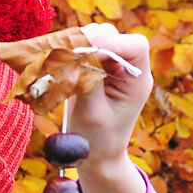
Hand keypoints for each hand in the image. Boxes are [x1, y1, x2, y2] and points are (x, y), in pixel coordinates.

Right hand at [66, 23, 153, 192]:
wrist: (96, 157)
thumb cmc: (99, 141)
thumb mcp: (93, 113)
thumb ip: (89, 81)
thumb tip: (78, 53)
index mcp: (137, 81)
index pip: (136, 46)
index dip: (114, 42)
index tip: (90, 48)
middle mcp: (127, 69)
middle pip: (113, 36)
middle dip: (90, 39)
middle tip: (68, 50)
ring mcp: (109, 68)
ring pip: (95, 39)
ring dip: (76, 44)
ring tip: (58, 56)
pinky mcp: (93, 69)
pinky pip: (81, 50)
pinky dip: (68, 52)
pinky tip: (55, 61)